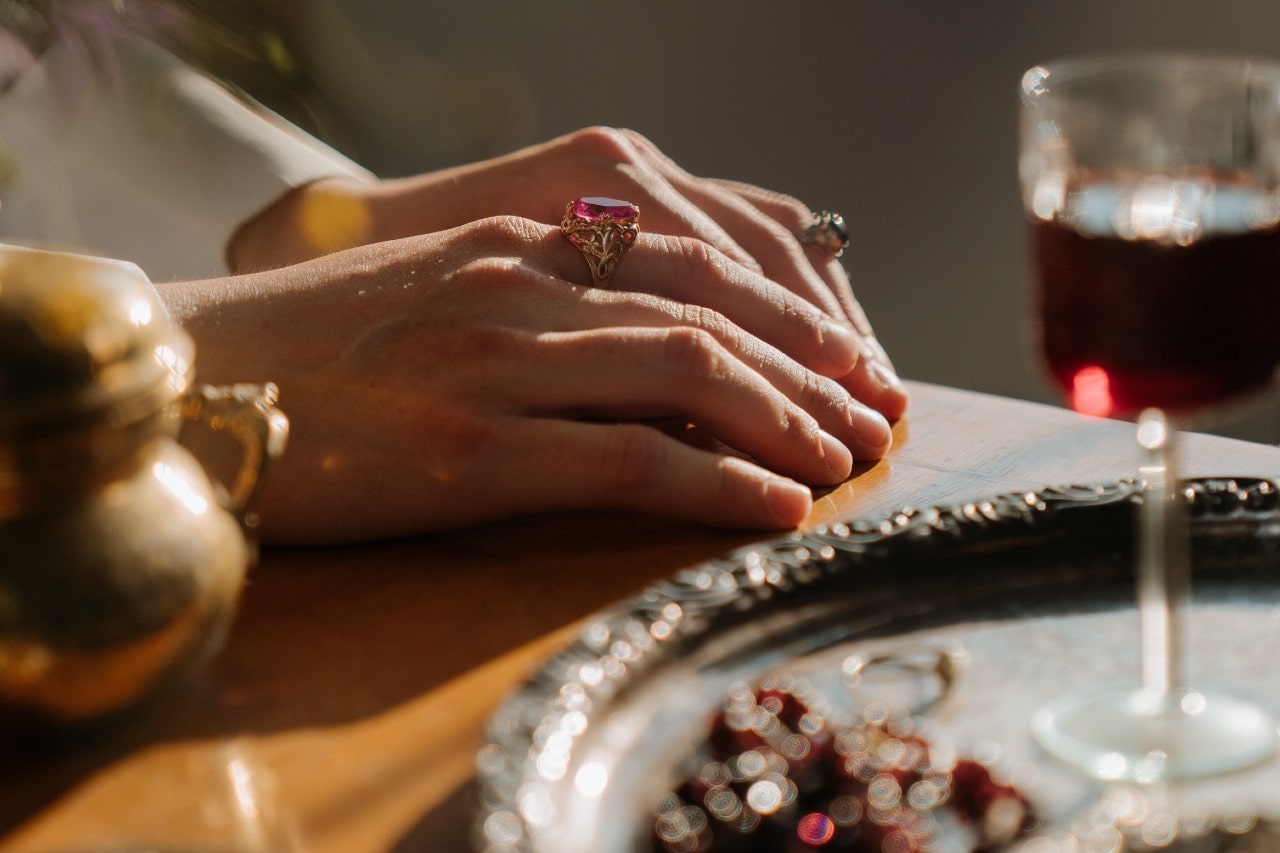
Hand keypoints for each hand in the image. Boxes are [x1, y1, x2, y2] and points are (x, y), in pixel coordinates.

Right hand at [227, 127, 907, 420]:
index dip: (790, 310)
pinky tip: (775, 504)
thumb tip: (652, 353)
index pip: (695, 259)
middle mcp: (520, 283)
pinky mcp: (472, 450)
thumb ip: (542, 301)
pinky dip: (719, 481)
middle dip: (812, 368)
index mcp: (518, 239)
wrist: (190, 383)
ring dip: (786, 422)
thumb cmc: (313, 350)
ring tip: (845, 462)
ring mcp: (498, 360)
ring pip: (689, 373)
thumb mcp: (438, 291)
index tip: (848, 358)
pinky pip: (632, 458)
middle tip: (873, 414)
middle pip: (714, 312)